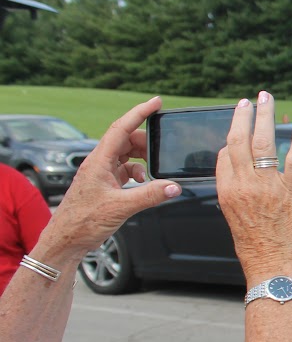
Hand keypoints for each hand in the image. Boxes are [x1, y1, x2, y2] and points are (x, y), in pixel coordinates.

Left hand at [41, 97, 181, 260]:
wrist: (67, 239)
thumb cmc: (83, 221)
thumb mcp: (121, 207)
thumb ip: (150, 195)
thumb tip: (174, 186)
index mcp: (99, 161)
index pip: (121, 128)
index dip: (140, 113)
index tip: (156, 102)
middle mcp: (99, 163)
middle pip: (126, 140)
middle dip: (146, 141)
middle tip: (163, 147)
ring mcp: (101, 173)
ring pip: (125, 155)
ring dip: (142, 159)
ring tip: (155, 169)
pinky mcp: (104, 184)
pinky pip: (124, 169)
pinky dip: (137, 173)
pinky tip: (143, 183)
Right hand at [216, 92, 291, 281]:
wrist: (272, 268)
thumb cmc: (258, 249)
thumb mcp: (236, 220)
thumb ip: (237, 196)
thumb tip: (242, 182)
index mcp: (227, 192)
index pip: (224, 155)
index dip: (232, 139)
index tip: (239, 129)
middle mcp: (244, 185)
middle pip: (239, 140)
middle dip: (244, 116)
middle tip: (249, 101)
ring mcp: (267, 186)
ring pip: (263, 142)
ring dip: (265, 117)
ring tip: (267, 100)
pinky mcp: (290, 191)